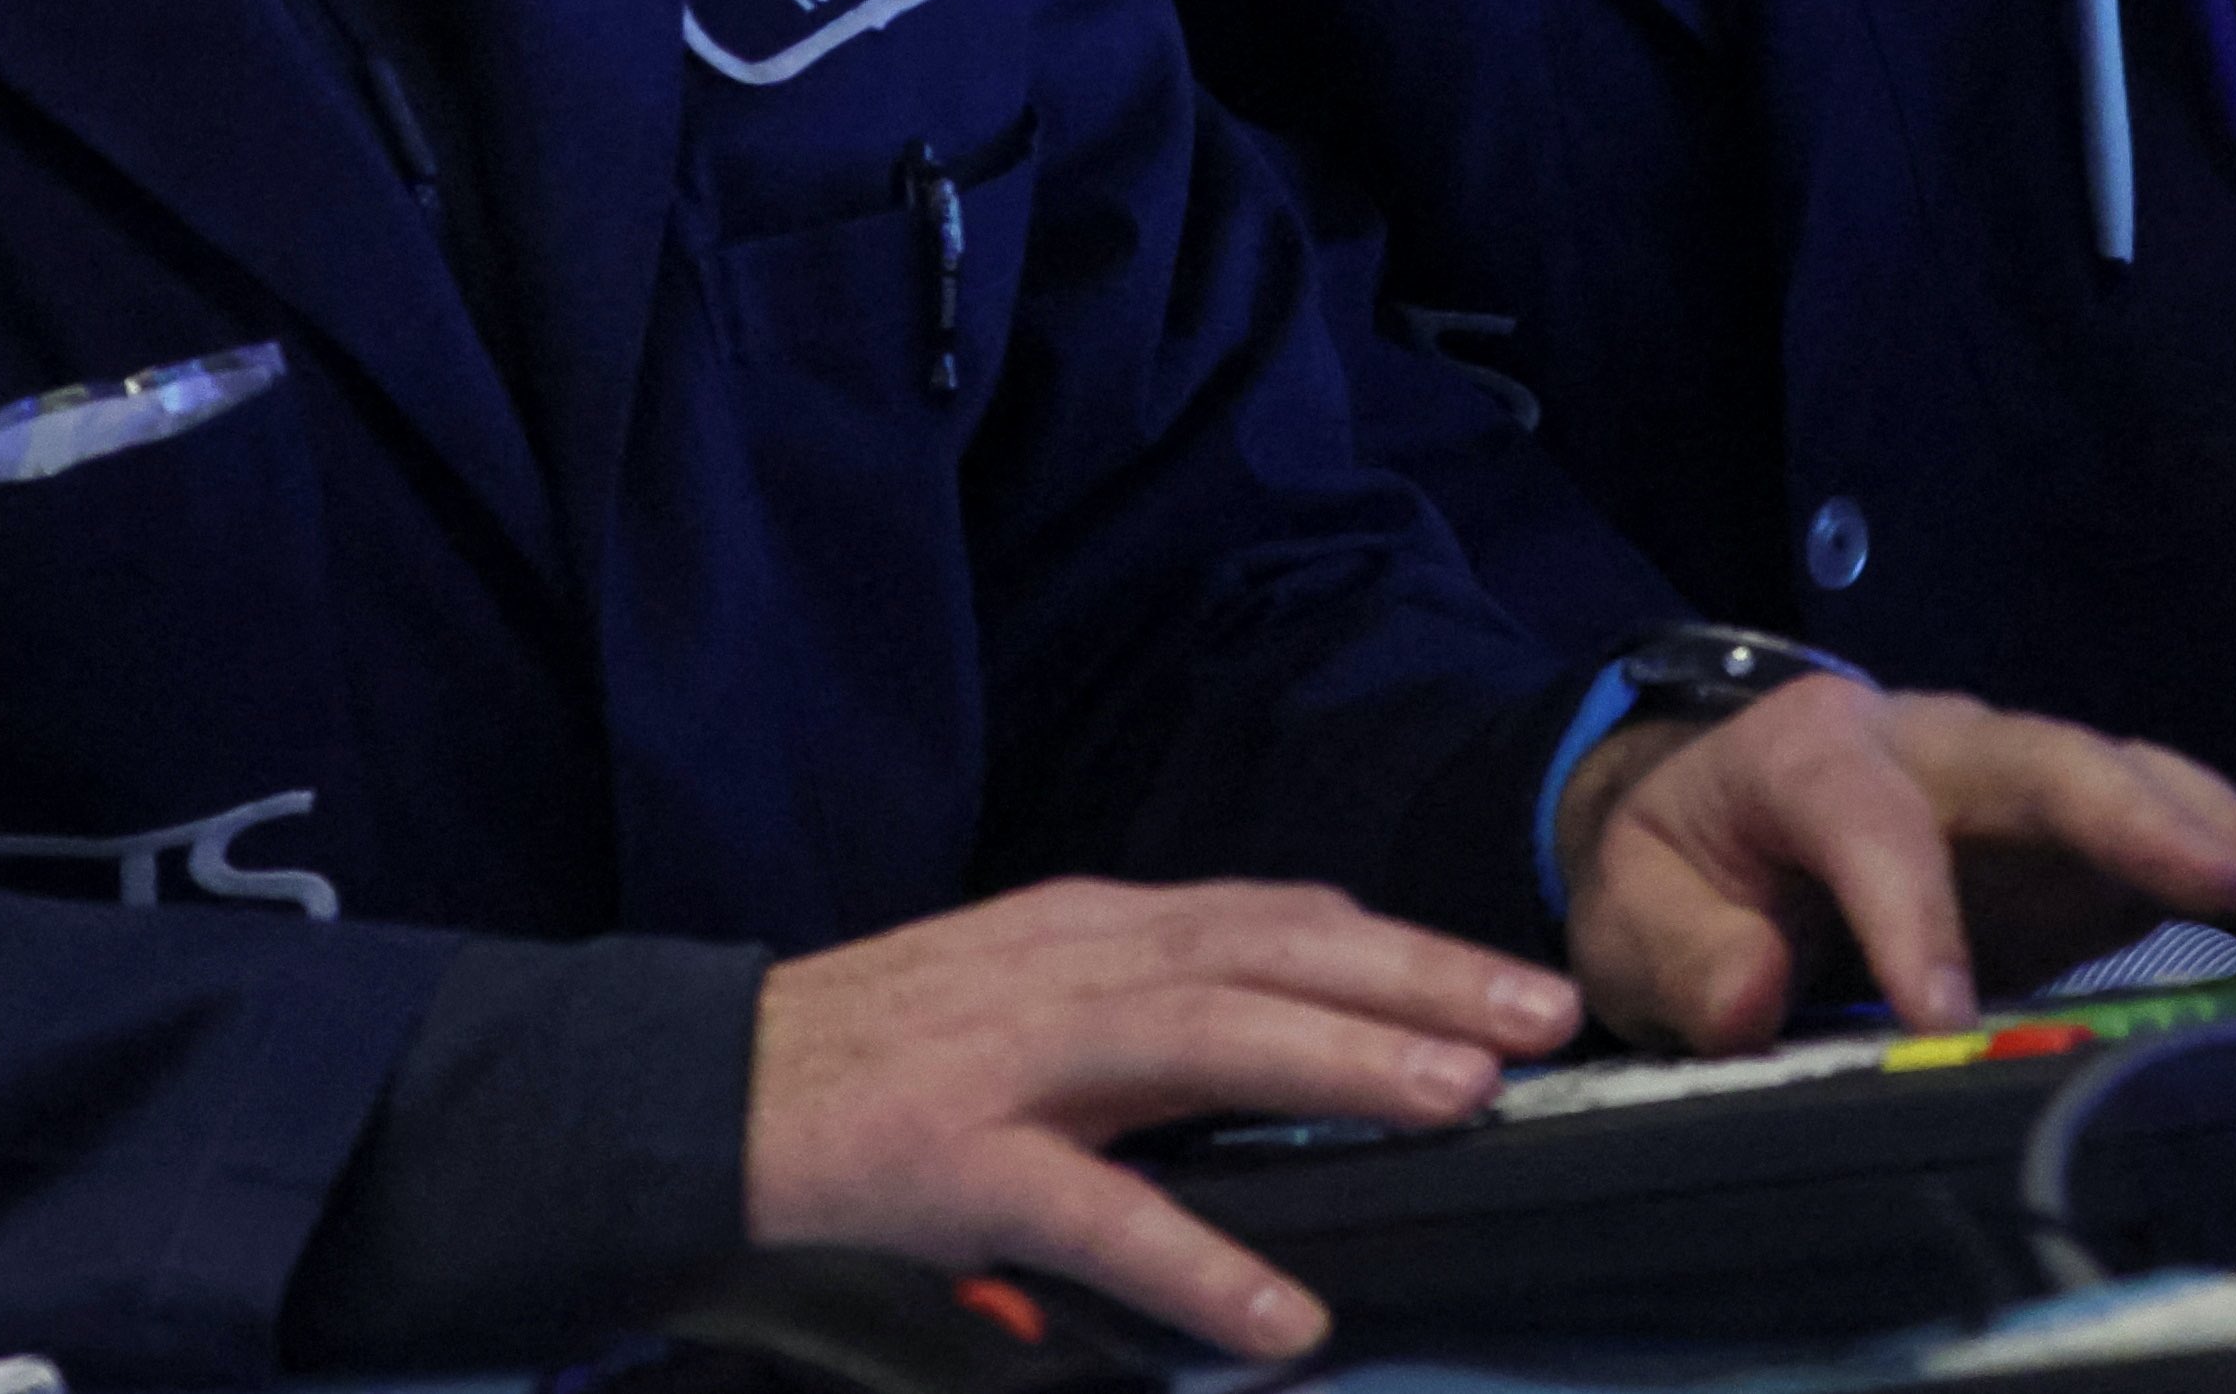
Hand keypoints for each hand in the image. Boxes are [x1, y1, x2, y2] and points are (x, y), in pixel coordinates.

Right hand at [737, 876, 1580, 1357]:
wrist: (694, 1091)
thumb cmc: (877, 1056)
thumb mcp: (1025, 994)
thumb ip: (1148, 1007)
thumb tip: (1296, 1030)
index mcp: (1092, 929)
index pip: (1276, 917)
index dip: (1400, 946)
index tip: (1511, 978)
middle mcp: (1069, 966)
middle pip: (1270, 952)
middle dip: (1415, 980)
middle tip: (1541, 1015)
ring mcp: (1011, 1057)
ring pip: (1203, 1039)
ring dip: (1338, 1064)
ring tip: (1455, 1101)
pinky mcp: (955, 1159)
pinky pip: (1095, 1214)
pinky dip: (1196, 1262)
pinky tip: (1280, 1317)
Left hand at [1559, 678, 2235, 1047]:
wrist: (1714, 823)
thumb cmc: (1679, 870)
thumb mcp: (1634, 915)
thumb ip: (1685, 956)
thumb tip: (1754, 996)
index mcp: (1815, 752)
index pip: (1871, 822)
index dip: (1908, 913)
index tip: (1940, 1013)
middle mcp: (1941, 742)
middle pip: (2055, 762)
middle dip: (2151, 818)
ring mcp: (2023, 784)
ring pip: (2143, 790)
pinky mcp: (2079, 840)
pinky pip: (2183, 850)